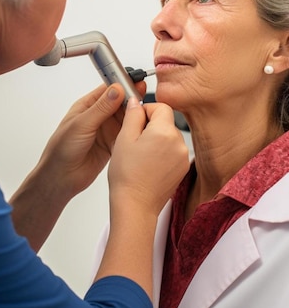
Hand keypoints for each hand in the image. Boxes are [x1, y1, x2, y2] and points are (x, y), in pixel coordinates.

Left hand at [11, 82, 145, 250]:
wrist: (61, 178)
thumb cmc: (61, 150)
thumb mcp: (81, 125)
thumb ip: (101, 108)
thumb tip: (116, 90)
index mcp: (87, 106)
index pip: (109, 90)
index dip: (123, 85)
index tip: (136, 84)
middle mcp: (98, 117)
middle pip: (121, 103)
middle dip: (133, 101)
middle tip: (144, 100)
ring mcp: (106, 131)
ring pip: (126, 119)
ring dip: (135, 117)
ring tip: (146, 115)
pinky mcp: (113, 144)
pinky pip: (127, 135)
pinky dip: (134, 133)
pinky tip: (141, 131)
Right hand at [108, 97, 188, 215]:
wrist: (136, 205)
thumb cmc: (127, 176)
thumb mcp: (124, 139)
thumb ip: (132, 115)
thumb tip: (136, 102)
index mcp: (164, 132)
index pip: (161, 106)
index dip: (146, 110)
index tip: (135, 119)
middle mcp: (179, 143)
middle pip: (166, 122)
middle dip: (151, 126)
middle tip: (134, 140)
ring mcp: (183, 157)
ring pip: (169, 137)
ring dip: (157, 140)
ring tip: (141, 155)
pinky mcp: (183, 169)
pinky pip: (173, 151)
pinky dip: (163, 153)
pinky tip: (149, 164)